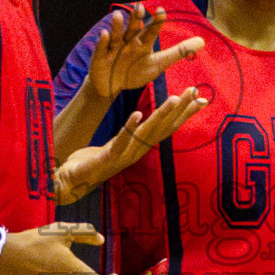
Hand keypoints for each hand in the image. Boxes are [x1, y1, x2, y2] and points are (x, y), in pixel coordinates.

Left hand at [53, 86, 207, 202]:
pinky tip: (136, 114)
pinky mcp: (107, 158)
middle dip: (181, 109)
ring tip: (175, 99)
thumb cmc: (93, 162)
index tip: (202, 99)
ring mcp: (124, 155)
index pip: (168, 128)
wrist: (72, 182)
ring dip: (162, 115)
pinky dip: (129, 128)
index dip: (185, 114)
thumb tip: (142, 120)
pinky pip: (121, 142)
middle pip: (164, 128)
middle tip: (195, 91)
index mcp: (140, 146)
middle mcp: (136, 151)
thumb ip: (131, 134)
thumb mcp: (117, 145)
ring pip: (147, 133)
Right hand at [86, 3, 204, 99]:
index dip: (156, 21)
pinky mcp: (100, 56)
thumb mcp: (159, 63)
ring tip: (119, 16)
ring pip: (116, 34)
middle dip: (135, 18)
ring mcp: (113, 47)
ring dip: (117, 25)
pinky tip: (106, 34)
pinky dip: (103, 41)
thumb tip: (202, 41)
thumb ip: (179, 52)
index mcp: (143, 42)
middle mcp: (128, 41)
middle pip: (132, 28)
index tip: (161, 11)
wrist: (113, 84)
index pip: (151, 30)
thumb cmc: (136, 71)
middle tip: (139, 7)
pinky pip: (102, 47)